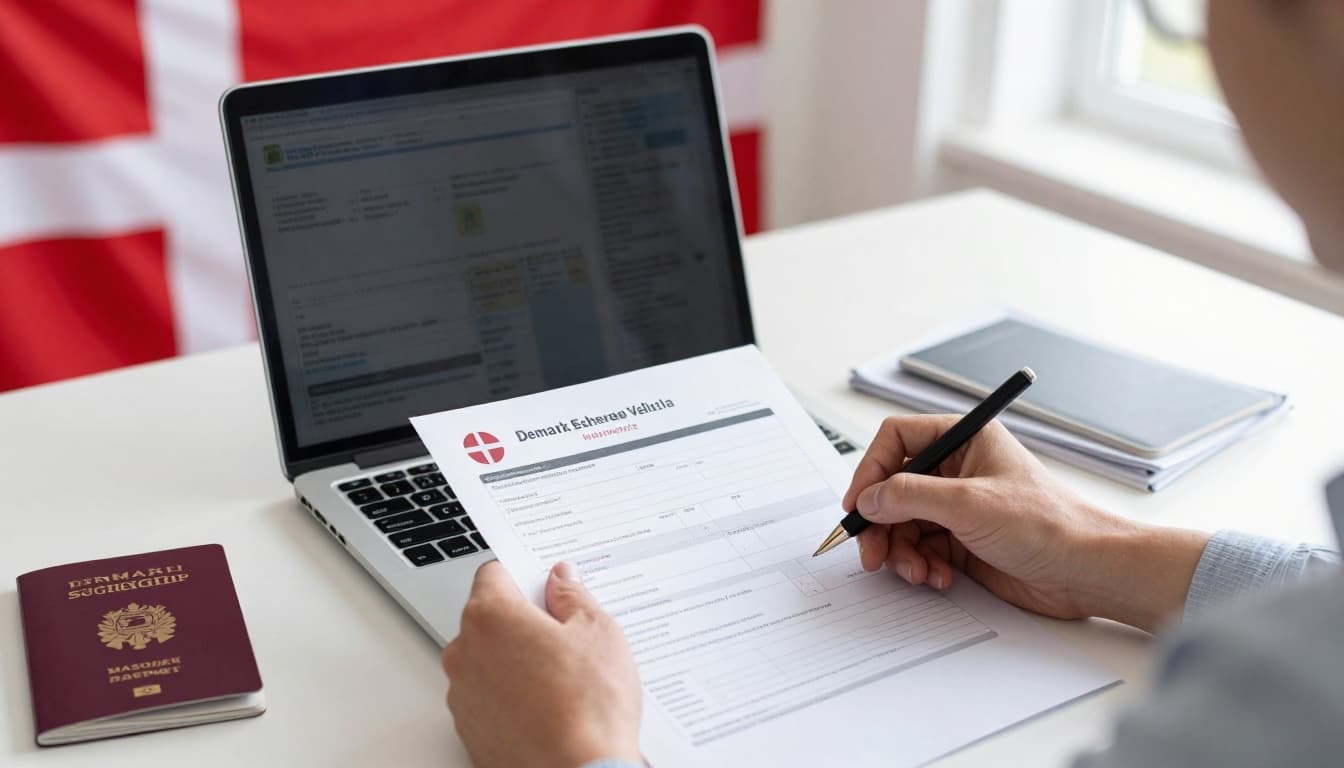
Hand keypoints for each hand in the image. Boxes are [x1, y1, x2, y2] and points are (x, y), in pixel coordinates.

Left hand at [441, 561, 641, 767]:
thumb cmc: (588, 709)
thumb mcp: (598, 632)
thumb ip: (573, 595)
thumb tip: (562, 579)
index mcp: (491, 616)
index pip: (494, 573)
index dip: (525, 577)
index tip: (548, 588)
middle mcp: (465, 652)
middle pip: (490, 617)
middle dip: (523, 621)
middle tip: (566, 638)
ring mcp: (463, 694)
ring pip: (489, 658)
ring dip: (516, 660)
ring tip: (562, 680)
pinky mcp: (469, 729)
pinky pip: (488, 696)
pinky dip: (512, 695)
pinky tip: (549, 706)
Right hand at [843, 415, 1210, 631]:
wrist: (1086, 572)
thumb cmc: (1048, 525)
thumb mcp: (969, 503)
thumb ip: (909, 496)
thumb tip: (869, 499)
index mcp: (965, 439)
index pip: (897, 440)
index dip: (871, 470)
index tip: (858, 504)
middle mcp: (958, 469)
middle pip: (892, 487)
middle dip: (880, 522)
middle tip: (871, 551)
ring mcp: (958, 507)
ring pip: (902, 523)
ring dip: (900, 551)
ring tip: (916, 571)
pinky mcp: (961, 541)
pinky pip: (920, 549)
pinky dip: (920, 565)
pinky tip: (938, 577)